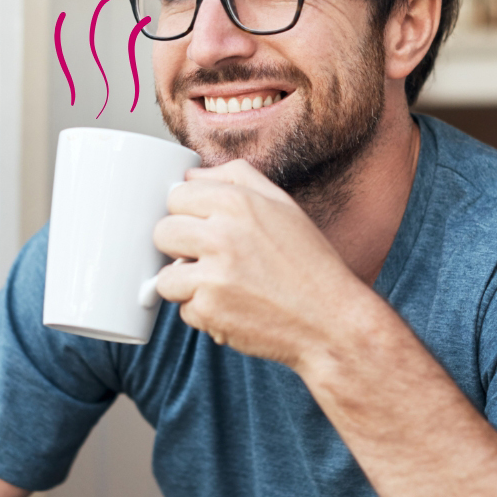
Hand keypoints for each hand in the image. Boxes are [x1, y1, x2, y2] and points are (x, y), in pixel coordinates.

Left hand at [151, 160, 370, 368]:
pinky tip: (232, 308)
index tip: (204, 227)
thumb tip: (190, 174)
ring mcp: (213, 275)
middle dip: (180, 247)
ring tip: (222, 285)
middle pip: (162, 232)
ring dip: (186, 284)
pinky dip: (203, 313)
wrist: (334, 323)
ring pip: (164, 275)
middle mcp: (222, 234)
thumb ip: (235, 177)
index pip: (176, 195)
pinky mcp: (208, 311)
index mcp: (237, 202)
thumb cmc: (308, 263)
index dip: (187, 214)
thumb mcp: (281, 205)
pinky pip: (182, 310)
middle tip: (210, 259)